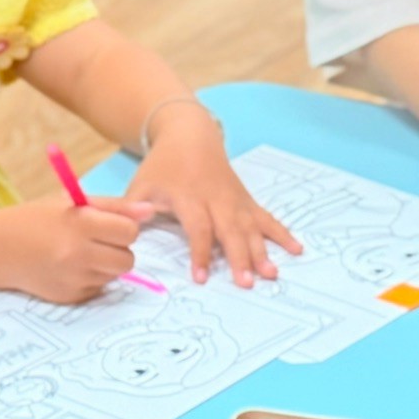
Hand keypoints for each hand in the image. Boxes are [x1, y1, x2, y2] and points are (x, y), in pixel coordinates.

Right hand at [0, 192, 153, 302]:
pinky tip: (69, 267)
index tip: (107, 224)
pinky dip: (91, 278)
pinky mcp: (70, 297)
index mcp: (80, 224)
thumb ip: (114, 206)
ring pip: (115, 275)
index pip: (130, 231)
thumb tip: (150, 212)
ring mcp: (74, 279)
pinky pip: (99, 288)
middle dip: (119, 248)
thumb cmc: (37, 219)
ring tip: (81, 252)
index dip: (123, 226)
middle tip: (96, 240)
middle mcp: (78, 254)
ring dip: (106, 264)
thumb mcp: (72, 202)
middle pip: (128, 259)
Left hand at [123, 103, 301, 284]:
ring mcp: (235, 200)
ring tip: (271, 274)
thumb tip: (121, 230)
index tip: (201, 277)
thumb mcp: (141, 184)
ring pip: (251, 227)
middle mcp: (217, 199)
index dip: (200, 252)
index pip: (198, 228)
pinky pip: (267, 218)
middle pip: (230, 231)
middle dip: (239, 257)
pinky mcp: (246, 201)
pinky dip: (282, 234)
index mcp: (190, 197)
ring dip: (262, 251)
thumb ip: (131, 209)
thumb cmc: (163, 166)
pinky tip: (297, 249)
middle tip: (247, 283)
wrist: (190, 135)